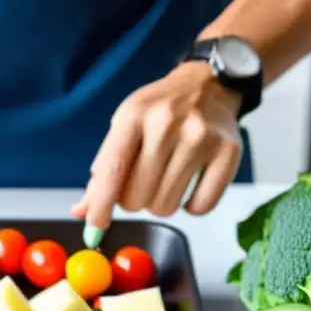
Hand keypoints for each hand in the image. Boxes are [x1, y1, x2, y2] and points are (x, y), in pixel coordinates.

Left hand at [73, 62, 243, 231]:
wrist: (208, 84)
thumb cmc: (159, 111)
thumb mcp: (125, 127)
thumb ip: (104, 170)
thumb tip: (82, 212)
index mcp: (134, 115)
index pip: (112, 171)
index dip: (101, 205)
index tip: (95, 226)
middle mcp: (167, 124)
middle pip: (137, 197)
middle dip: (133, 201)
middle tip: (142, 183)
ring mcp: (200, 138)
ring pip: (166, 206)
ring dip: (160, 203)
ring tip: (166, 179)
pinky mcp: (228, 152)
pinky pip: (200, 207)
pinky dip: (191, 206)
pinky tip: (189, 185)